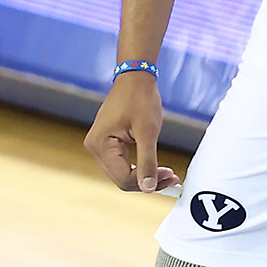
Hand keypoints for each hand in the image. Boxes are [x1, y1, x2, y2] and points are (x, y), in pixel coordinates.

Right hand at [84, 71, 180, 193]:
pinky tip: (155, 166)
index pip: (123, 178)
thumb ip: (147, 162)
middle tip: (172, 177)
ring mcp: (99, 146)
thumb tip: (148, 188)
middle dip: (147, 181)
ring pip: (122, 174)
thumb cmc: (140, 99)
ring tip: (166, 173)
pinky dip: (139, 167)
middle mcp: (94, 148)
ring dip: (144, 176)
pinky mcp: (106, 144)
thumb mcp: (147, 132)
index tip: (170, 176)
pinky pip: (122, 164)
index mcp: (100, 145)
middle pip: (121, 179)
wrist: (135, 77)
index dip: (147, 182)